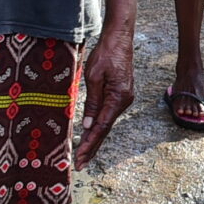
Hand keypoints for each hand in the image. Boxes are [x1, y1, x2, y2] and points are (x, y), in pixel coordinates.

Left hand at [72, 22, 135, 166]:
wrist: (119, 38)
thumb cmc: (106, 53)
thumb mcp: (94, 77)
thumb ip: (92, 102)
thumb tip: (87, 126)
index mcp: (118, 98)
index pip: (101, 127)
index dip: (89, 144)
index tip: (79, 158)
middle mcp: (124, 101)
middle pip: (105, 129)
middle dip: (92, 147)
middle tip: (80, 165)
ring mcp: (124, 98)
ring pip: (106, 122)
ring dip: (95, 138)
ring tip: (83, 154)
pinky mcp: (121, 93)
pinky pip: (108, 113)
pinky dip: (99, 125)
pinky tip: (91, 133)